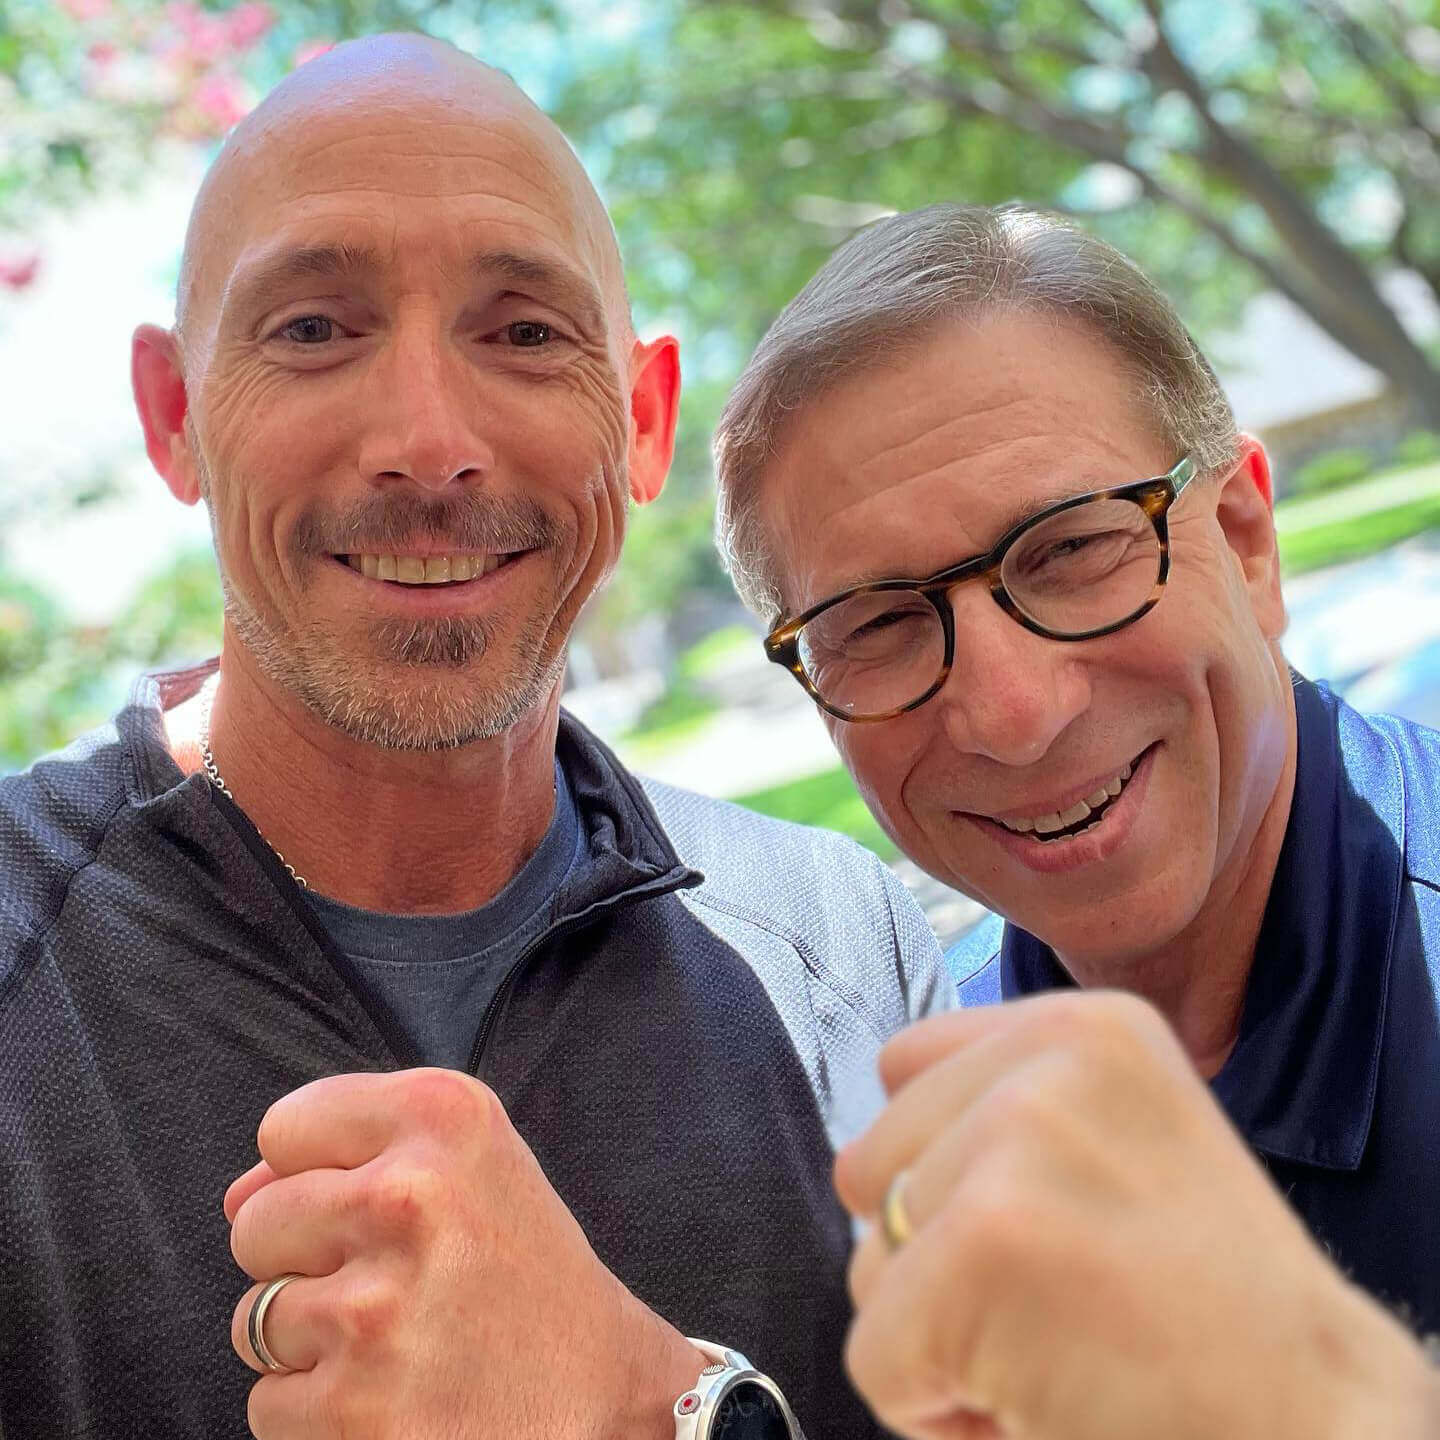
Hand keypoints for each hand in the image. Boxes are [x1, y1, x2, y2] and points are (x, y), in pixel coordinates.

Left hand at [225, 1068, 702, 1439]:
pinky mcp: (350, 1405)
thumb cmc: (523, 1274)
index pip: (286, 1127)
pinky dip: (318, 1412)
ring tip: (402, 1343)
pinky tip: (394, 1399)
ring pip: (254, 1316)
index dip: (322, 1174)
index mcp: (446, 1116)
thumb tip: (235, 1196)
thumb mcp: (468, 1169)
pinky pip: (268, 1403)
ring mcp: (376, 1305)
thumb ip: (349, 1153)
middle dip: (305, 1259)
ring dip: (312, 1341)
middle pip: (255, 1220)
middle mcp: (409, 1194)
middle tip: (396, 1282)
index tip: (385, 1207)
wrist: (602, 1398)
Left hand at [835, 993, 1439, 1439]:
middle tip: (1050, 1299)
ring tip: (1056, 1347)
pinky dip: (931, 1408)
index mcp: (1080, 1027)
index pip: (900, 1068)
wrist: (1314, 1424)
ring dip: (939, 1330)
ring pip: (868, 1263)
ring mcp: (1011, 1149)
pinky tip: (1037, 1401)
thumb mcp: (1124, 1138)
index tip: (1036, 1223)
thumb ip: (1005, 1112)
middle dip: (929, 1253)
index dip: (937, 1168)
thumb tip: (868, 1157)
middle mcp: (1042, 1064)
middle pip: (870, 1166)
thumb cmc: (1208, 1305)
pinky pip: (876, 1352)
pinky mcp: (982, 1248)